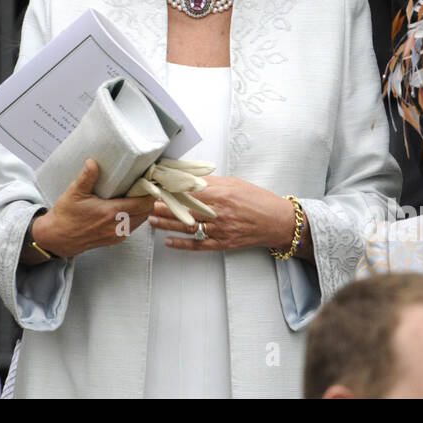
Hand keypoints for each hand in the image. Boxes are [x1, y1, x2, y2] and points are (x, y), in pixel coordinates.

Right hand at [33, 159, 153, 258]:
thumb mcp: (75, 192)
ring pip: (141, 221)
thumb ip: (87, 177)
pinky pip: (132, 228)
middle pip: (146, 212)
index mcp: (111, 212)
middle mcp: (117, 226)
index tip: (149, 181)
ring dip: (142, 209)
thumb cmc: (66, 216)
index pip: (143, 203)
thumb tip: (93, 162)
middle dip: (148, 199)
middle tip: (145, 185)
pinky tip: (128, 208)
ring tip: (137, 195)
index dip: (150, 192)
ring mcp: (117, 235)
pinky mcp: (114, 240)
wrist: (57, 238)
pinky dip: (135, 217)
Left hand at [149, 176, 307, 255]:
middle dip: (162, 206)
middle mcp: (218, 212)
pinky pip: (198, 245)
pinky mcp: (223, 243)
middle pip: (184, 209)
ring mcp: (220, 230)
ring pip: (187, 226)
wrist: (277, 222)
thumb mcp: (235, 183)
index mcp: (221, 194)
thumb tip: (191, 177)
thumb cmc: (258, 200)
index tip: (156, 185)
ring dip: (166, 224)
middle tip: (145, 202)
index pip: (188, 190)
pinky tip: (168, 242)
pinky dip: (182, 244)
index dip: (170, 188)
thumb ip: (212, 182)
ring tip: (151, 220)